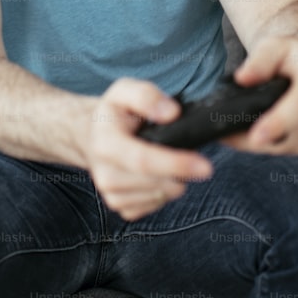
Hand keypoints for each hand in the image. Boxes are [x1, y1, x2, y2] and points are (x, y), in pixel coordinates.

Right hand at [84, 78, 212, 220]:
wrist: (92, 136)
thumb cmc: (114, 113)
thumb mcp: (124, 90)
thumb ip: (146, 96)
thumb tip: (171, 113)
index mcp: (106, 144)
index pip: (143, 160)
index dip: (176, 164)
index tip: (205, 166)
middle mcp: (104, 174)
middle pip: (156, 183)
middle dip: (182, 174)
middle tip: (197, 160)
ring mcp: (111, 194)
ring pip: (160, 196)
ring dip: (174, 181)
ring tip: (172, 161)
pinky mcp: (120, 207)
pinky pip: (155, 205)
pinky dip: (165, 191)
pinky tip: (160, 174)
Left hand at [224, 30, 297, 154]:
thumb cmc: (291, 53)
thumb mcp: (273, 46)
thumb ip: (258, 61)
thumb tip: (242, 78)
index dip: (277, 124)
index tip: (255, 137)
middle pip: (289, 135)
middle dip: (253, 139)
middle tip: (225, 136)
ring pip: (287, 147)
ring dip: (261, 145)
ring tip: (238, 133)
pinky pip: (293, 150)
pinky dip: (273, 146)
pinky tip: (261, 134)